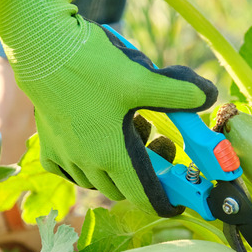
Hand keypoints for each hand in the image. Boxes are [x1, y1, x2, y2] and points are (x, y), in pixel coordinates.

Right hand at [0, 0, 216, 216]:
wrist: (43, 49)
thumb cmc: (92, 66)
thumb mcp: (143, 78)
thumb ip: (179, 92)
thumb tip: (208, 96)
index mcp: (114, 156)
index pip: (144, 198)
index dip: (165, 202)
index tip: (177, 201)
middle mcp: (88, 165)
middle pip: (123, 189)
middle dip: (144, 175)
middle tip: (155, 142)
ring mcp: (66, 158)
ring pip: (97, 182)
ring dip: (116, 169)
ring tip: (127, 132)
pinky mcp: (48, 147)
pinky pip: (70, 172)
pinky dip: (85, 166)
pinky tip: (93, 143)